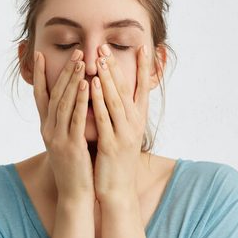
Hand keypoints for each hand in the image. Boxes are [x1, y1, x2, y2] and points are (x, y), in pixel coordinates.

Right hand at [33, 49, 94, 200]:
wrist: (74, 195)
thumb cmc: (74, 167)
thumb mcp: (66, 141)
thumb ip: (66, 122)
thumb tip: (72, 101)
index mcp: (46, 128)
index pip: (40, 96)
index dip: (40, 74)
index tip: (39, 54)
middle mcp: (48, 130)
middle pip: (54, 95)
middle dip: (64, 72)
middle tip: (75, 52)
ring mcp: (58, 138)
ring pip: (64, 103)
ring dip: (72, 81)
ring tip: (81, 62)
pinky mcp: (71, 147)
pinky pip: (76, 119)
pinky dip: (81, 101)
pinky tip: (87, 86)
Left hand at [90, 43, 150, 203]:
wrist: (117, 190)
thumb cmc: (116, 160)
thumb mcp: (122, 132)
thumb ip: (120, 113)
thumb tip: (116, 92)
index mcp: (138, 120)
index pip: (142, 88)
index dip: (144, 68)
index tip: (143, 47)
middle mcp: (134, 124)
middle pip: (127, 90)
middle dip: (116, 66)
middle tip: (106, 47)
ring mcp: (124, 134)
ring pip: (116, 100)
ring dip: (108, 78)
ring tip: (99, 58)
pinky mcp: (112, 144)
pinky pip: (104, 117)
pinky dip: (99, 99)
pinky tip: (93, 84)